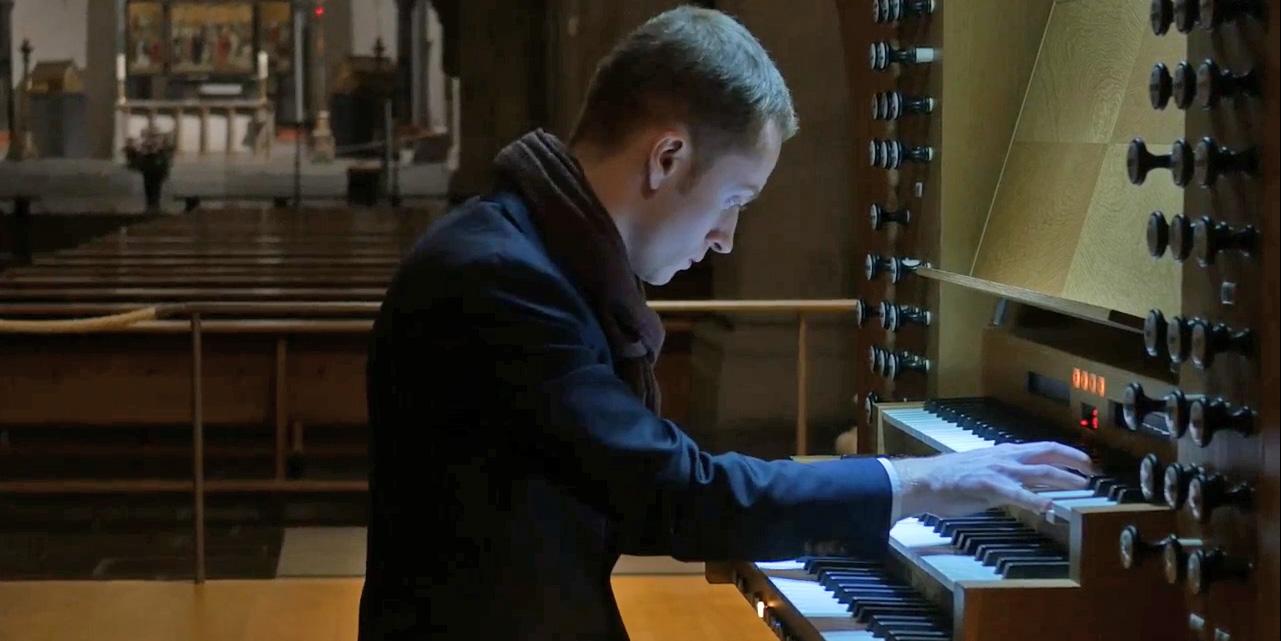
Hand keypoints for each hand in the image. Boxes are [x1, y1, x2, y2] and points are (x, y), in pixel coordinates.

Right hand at [891, 442, 1094, 517]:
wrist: (924, 480)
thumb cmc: (949, 480)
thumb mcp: (983, 472)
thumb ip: (1006, 477)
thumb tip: (1024, 486)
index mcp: (1004, 453)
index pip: (1042, 448)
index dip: (1066, 453)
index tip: (1083, 461)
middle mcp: (1005, 457)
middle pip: (1048, 453)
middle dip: (1074, 460)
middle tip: (1092, 470)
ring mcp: (999, 470)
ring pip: (1040, 471)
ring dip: (1065, 478)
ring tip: (1082, 484)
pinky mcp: (990, 486)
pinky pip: (1018, 494)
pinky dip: (1035, 500)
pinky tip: (1049, 508)